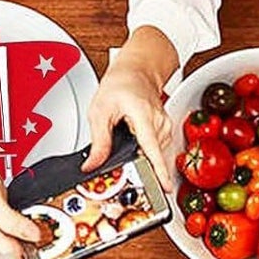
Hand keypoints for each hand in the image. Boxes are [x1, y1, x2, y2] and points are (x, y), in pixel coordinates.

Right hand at [0, 134, 74, 258]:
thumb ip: (13, 221)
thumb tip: (35, 236)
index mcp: (2, 247)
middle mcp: (6, 249)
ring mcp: (9, 241)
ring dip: (52, 258)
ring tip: (67, 248)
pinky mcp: (12, 231)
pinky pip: (31, 244)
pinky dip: (46, 242)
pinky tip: (54, 232)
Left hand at [85, 27, 177, 192]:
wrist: (136, 71)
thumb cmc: (120, 84)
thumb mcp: (99, 111)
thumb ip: (98, 142)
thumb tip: (92, 165)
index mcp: (144, 116)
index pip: (152, 150)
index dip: (158, 171)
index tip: (164, 187)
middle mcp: (160, 123)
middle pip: (149, 156)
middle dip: (134, 161)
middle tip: (120, 145)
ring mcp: (165, 128)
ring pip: (151, 154)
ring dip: (138, 152)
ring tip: (127, 133)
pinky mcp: (166, 132)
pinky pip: (155, 148)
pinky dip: (143, 147)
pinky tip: (135, 135)